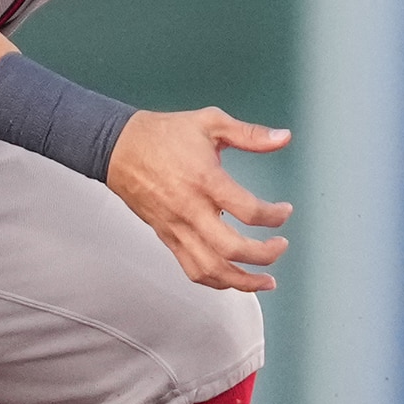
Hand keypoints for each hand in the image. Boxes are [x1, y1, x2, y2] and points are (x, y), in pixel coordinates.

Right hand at [106, 109, 292, 292]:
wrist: (120, 148)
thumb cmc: (163, 135)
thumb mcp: (211, 122)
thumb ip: (250, 134)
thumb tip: (282, 138)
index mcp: (205, 180)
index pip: (248, 210)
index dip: (274, 216)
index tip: (283, 212)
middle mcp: (191, 209)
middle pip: (231, 248)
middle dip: (264, 254)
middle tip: (280, 246)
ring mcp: (177, 227)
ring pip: (211, 268)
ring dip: (243, 281)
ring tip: (264, 281)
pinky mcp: (167, 237)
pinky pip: (192, 269)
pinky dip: (216, 281)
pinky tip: (232, 279)